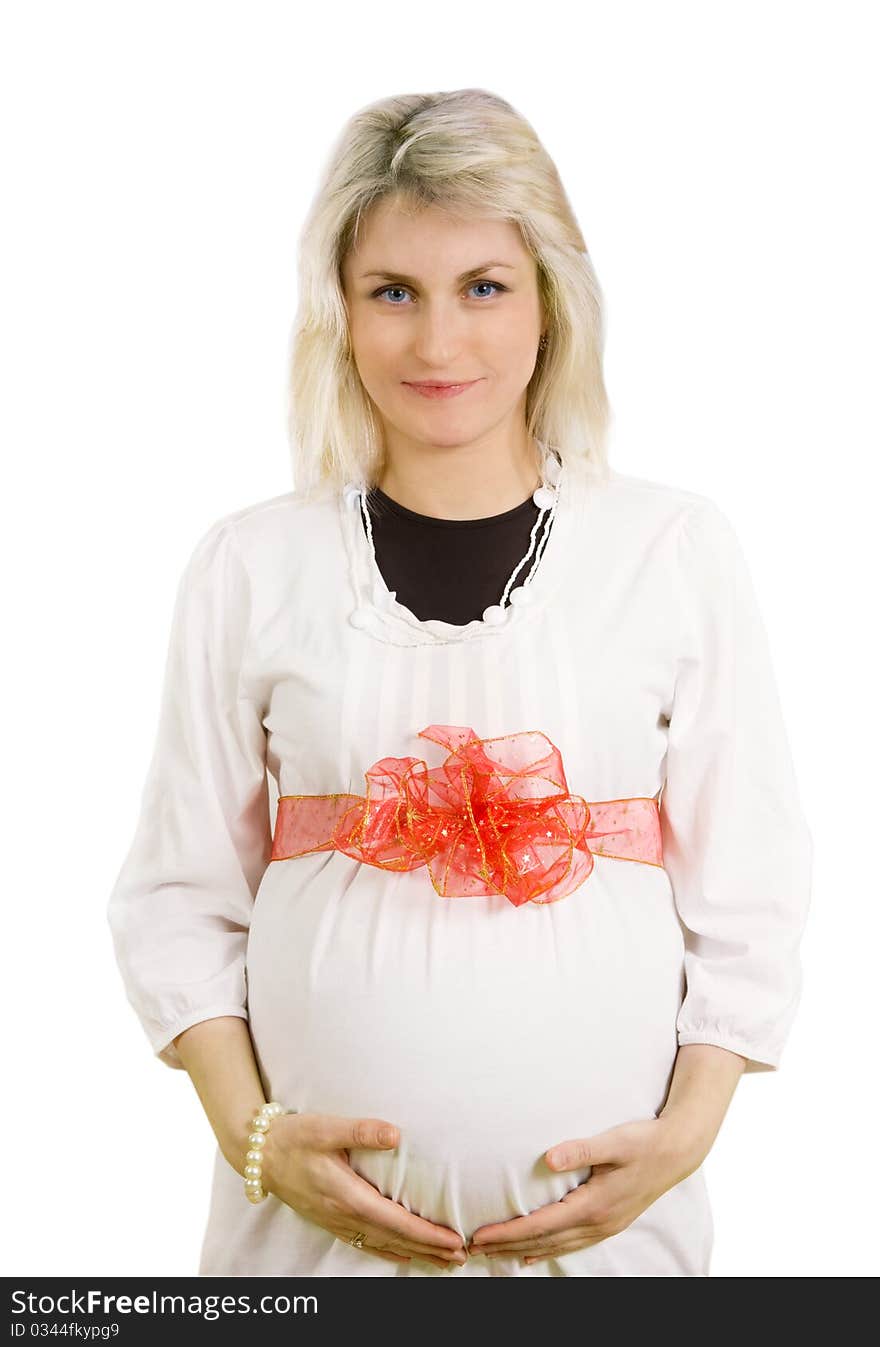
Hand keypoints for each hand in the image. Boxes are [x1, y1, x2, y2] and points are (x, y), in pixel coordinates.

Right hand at [261, 1112, 466, 1269]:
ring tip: (443, 1261)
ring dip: (415, 1253)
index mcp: (347, 1195)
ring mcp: (336, 1221)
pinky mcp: (330, 1220)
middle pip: (394, 1239)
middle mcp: (344, 1215)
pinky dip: (389, 1251)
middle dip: (429, 1250)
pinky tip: (403, 1255)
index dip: (426, 1234)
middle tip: (461, 1257)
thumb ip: (362, 1130)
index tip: (453, 1240)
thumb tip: (396, 1134)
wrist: (260, 1154)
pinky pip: (365, 1243)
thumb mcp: (326, 1127)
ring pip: (382, 1244)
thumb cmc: (295, 1137)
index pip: (396, 1221)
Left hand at [467, 1115, 708, 1264]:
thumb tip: (549, 1158)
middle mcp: (597, 1223)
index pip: (541, 1225)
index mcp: (594, 1205)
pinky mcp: (610, 1222)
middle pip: (544, 1242)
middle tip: (474, 1249)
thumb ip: (581, 1149)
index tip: (481, 1236)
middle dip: (507, 1246)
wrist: (678, 1151)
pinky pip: (571, 1244)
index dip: (509, 1233)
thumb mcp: (613, 1141)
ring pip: (556, 1247)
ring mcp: (605, 1226)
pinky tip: (533, 1254)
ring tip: (495, 1254)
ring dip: (523, 1251)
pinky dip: (547, 1250)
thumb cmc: (644, 1142)